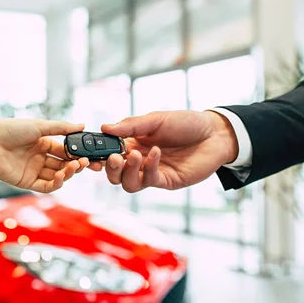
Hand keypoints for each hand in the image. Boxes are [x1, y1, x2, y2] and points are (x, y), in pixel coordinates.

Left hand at [0, 119, 88, 193]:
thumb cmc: (10, 130)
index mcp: (42, 143)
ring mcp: (33, 170)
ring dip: (68, 173)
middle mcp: (39, 157)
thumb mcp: (39, 126)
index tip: (90, 155)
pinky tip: (61, 176)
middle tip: (87, 164)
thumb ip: (61, 128)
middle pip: (63, 164)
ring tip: (74, 167)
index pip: (65, 150)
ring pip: (57, 175)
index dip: (78, 153)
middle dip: (77, 165)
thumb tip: (82, 125)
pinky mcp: (26, 182)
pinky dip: (56, 183)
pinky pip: (46, 186)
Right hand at [97, 111, 238, 192]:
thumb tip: (104, 127)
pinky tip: (156, 153)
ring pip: (128, 183)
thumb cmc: (185, 123)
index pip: (108, 152)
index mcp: (132, 143)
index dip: (97, 155)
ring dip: (127, 171)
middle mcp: (139, 160)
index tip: (90, 152)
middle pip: (114, 173)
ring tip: (135, 156)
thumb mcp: (156, 119)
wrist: (214, 133)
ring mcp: (152, 172)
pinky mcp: (166, 180)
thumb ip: (130, 126)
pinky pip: (149, 180)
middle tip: (112, 158)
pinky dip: (149, 168)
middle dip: (109, 168)